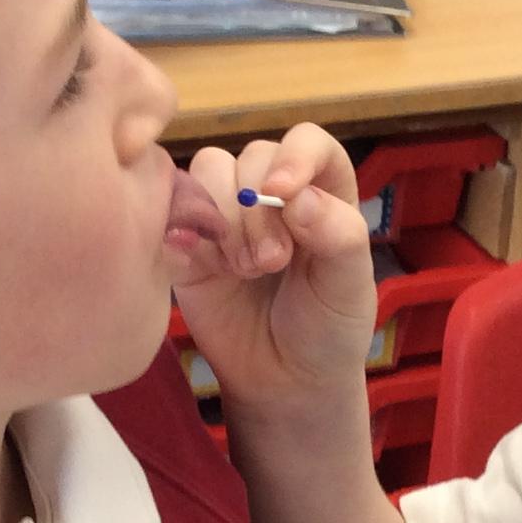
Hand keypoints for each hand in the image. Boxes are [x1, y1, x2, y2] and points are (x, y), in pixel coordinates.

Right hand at [172, 125, 380, 409]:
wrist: (283, 381)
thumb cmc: (327, 328)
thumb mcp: (349, 288)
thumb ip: (338, 236)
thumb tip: (296, 198)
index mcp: (323, 190)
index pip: (308, 141)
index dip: (293, 157)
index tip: (280, 193)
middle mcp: (273, 192)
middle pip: (252, 157)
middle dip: (257, 210)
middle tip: (270, 264)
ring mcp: (228, 212)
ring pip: (208, 172)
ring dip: (223, 218)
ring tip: (242, 271)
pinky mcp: (189, 238)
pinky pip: (172, 206)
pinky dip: (183, 228)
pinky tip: (203, 265)